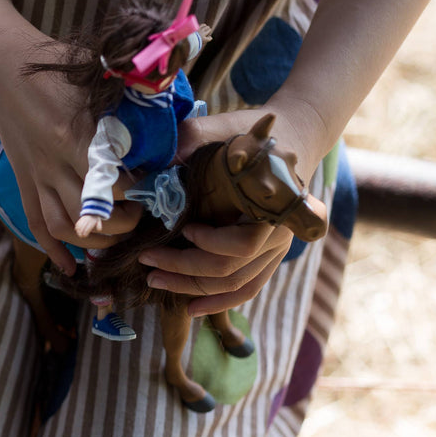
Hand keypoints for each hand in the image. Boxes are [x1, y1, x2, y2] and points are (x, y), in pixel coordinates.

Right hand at [0, 32, 138, 272]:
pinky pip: (36, 224)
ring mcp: (36, 176)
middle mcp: (52, 163)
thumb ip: (130, 95)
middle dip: (123, 223)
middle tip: (144, 214)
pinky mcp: (24, 181)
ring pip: (64, 227)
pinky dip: (53, 251)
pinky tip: (71, 268)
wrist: (3, 66)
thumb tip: (172, 111)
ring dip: (92, 241)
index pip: (113, 183)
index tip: (159, 186)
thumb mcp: (97, 73)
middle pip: (92, 213)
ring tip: (116, 237)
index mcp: (73, 136)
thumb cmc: (55, 64)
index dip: (139, 193)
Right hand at [74, 214, 103, 237]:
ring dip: (78, 231)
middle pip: (82, 228)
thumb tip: (99, 230)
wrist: (92, 211)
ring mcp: (83, 219)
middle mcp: (86, 221)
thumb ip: (99, 226)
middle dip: (81, 233)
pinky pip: (77, 223)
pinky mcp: (80, 219)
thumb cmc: (95, 218)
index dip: (85, 233)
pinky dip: (76, 227)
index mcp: (91, 222)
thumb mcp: (99, 221)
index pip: (87, 229)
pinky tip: (76, 230)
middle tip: (81, 236)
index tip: (84, 236)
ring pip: (79, 226)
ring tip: (78, 234)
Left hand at [139, 98, 328, 315]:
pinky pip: (247, 288)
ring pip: (235, 283)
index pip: (242, 245)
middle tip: (147, 261)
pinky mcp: (269, 256)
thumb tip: (151, 164)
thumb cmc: (250, 133)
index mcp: (273, 204)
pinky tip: (190, 308)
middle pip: (231, 268)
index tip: (185, 229)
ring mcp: (277, 248)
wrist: (288, 138)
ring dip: (192, 288)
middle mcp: (281, 233)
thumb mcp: (219, 128)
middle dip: (183, 269)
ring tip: (154, 281)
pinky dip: (219, 301)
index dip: (209, 245)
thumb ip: (190, 141)